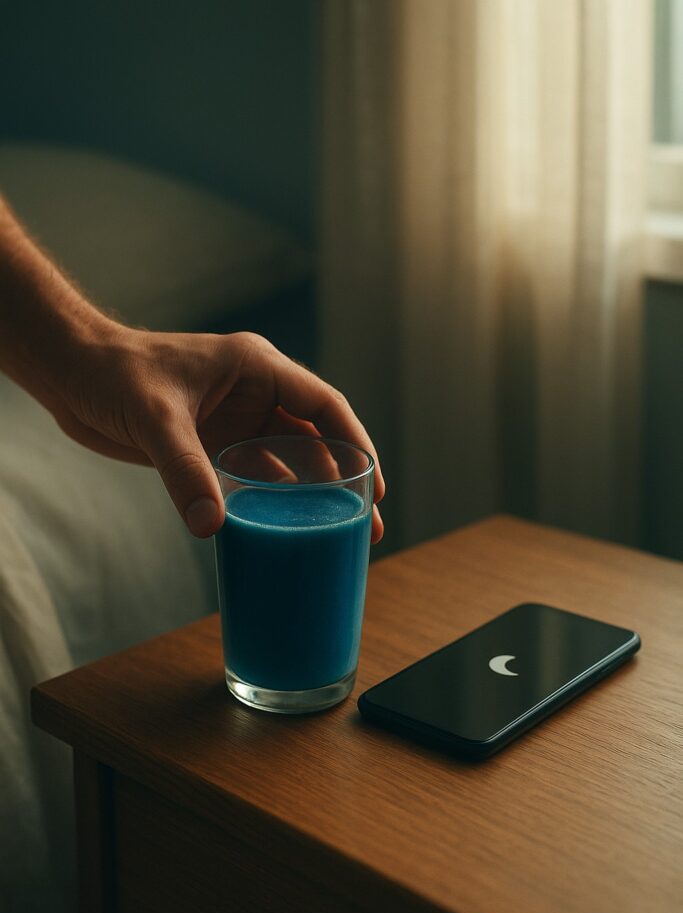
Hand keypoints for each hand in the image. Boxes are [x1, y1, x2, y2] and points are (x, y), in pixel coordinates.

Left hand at [47, 323, 384, 540]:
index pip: (323, 406)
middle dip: (343, 480)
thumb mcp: (155, 418)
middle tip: (364, 525)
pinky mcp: (213, 442)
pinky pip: (254, 474)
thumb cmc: (114, 373)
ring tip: (337, 533)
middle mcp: (254, 392)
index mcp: (257, 367)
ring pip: (288, 460)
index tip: (374, 486)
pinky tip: (285, 527)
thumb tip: (211, 526)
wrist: (71, 372)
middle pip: (315, 439)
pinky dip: (271, 499)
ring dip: (312, 494)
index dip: (355, 444)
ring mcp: (235, 419)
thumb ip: (184, 470)